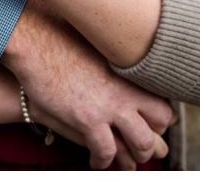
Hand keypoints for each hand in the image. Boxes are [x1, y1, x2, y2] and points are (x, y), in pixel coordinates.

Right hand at [1, 0, 172, 169]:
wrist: (36, 41)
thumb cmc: (60, 37)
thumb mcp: (97, 46)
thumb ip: (113, 58)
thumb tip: (117, 60)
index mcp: (131, 70)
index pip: (163, 98)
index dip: (158, 116)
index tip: (146, 121)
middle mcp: (127, 89)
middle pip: (162, 121)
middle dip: (154, 136)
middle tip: (138, 143)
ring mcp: (110, 106)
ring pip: (142, 143)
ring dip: (134, 156)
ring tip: (123, 160)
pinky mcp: (88, 119)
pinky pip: (106, 151)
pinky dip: (102, 161)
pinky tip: (95, 161)